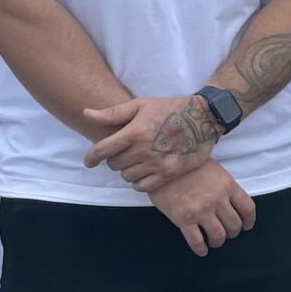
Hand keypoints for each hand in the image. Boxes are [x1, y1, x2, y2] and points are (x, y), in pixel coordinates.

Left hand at [83, 93, 218, 189]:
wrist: (204, 118)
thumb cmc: (170, 108)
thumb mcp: (142, 105)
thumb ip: (113, 113)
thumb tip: (86, 114)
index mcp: (135, 132)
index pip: (102, 150)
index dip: (91, 157)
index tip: (89, 161)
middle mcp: (144, 150)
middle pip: (114, 164)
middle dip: (115, 159)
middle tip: (125, 152)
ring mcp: (157, 164)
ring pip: (127, 176)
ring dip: (128, 170)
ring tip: (137, 161)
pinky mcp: (169, 174)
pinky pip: (143, 186)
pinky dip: (139, 182)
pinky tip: (144, 172)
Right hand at [153, 159, 255, 255]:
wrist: (162, 163)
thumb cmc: (188, 164)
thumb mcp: (214, 169)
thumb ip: (225, 186)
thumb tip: (231, 202)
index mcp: (228, 186)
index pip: (248, 209)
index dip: (249, 221)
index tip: (247, 226)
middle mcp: (217, 200)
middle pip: (234, 225)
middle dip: (233, 232)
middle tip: (228, 233)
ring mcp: (201, 211)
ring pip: (218, 235)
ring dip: (218, 241)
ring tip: (215, 242)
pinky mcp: (184, 220)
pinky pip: (197, 241)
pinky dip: (201, 249)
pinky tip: (202, 250)